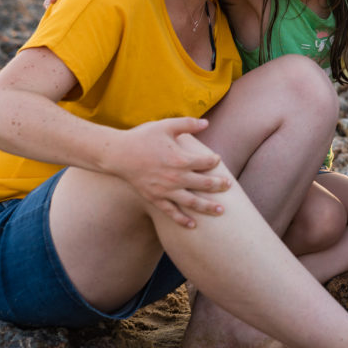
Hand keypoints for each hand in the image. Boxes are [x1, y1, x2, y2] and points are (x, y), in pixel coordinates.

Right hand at [108, 117, 231, 228]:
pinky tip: (193, 225)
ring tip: (221, 210)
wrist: (118, 154)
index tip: (217, 160)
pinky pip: (171, 212)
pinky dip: (182, 220)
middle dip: (219, 185)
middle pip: (204, 184)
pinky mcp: (155, 198)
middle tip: (229, 186)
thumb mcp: (166, 126)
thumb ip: (188, 124)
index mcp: (181, 159)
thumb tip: (207, 122)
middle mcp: (176, 177)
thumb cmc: (143, 137)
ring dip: (208, 207)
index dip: (214, 161)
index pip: (206, 162)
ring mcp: (166, 190)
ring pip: (192, 202)